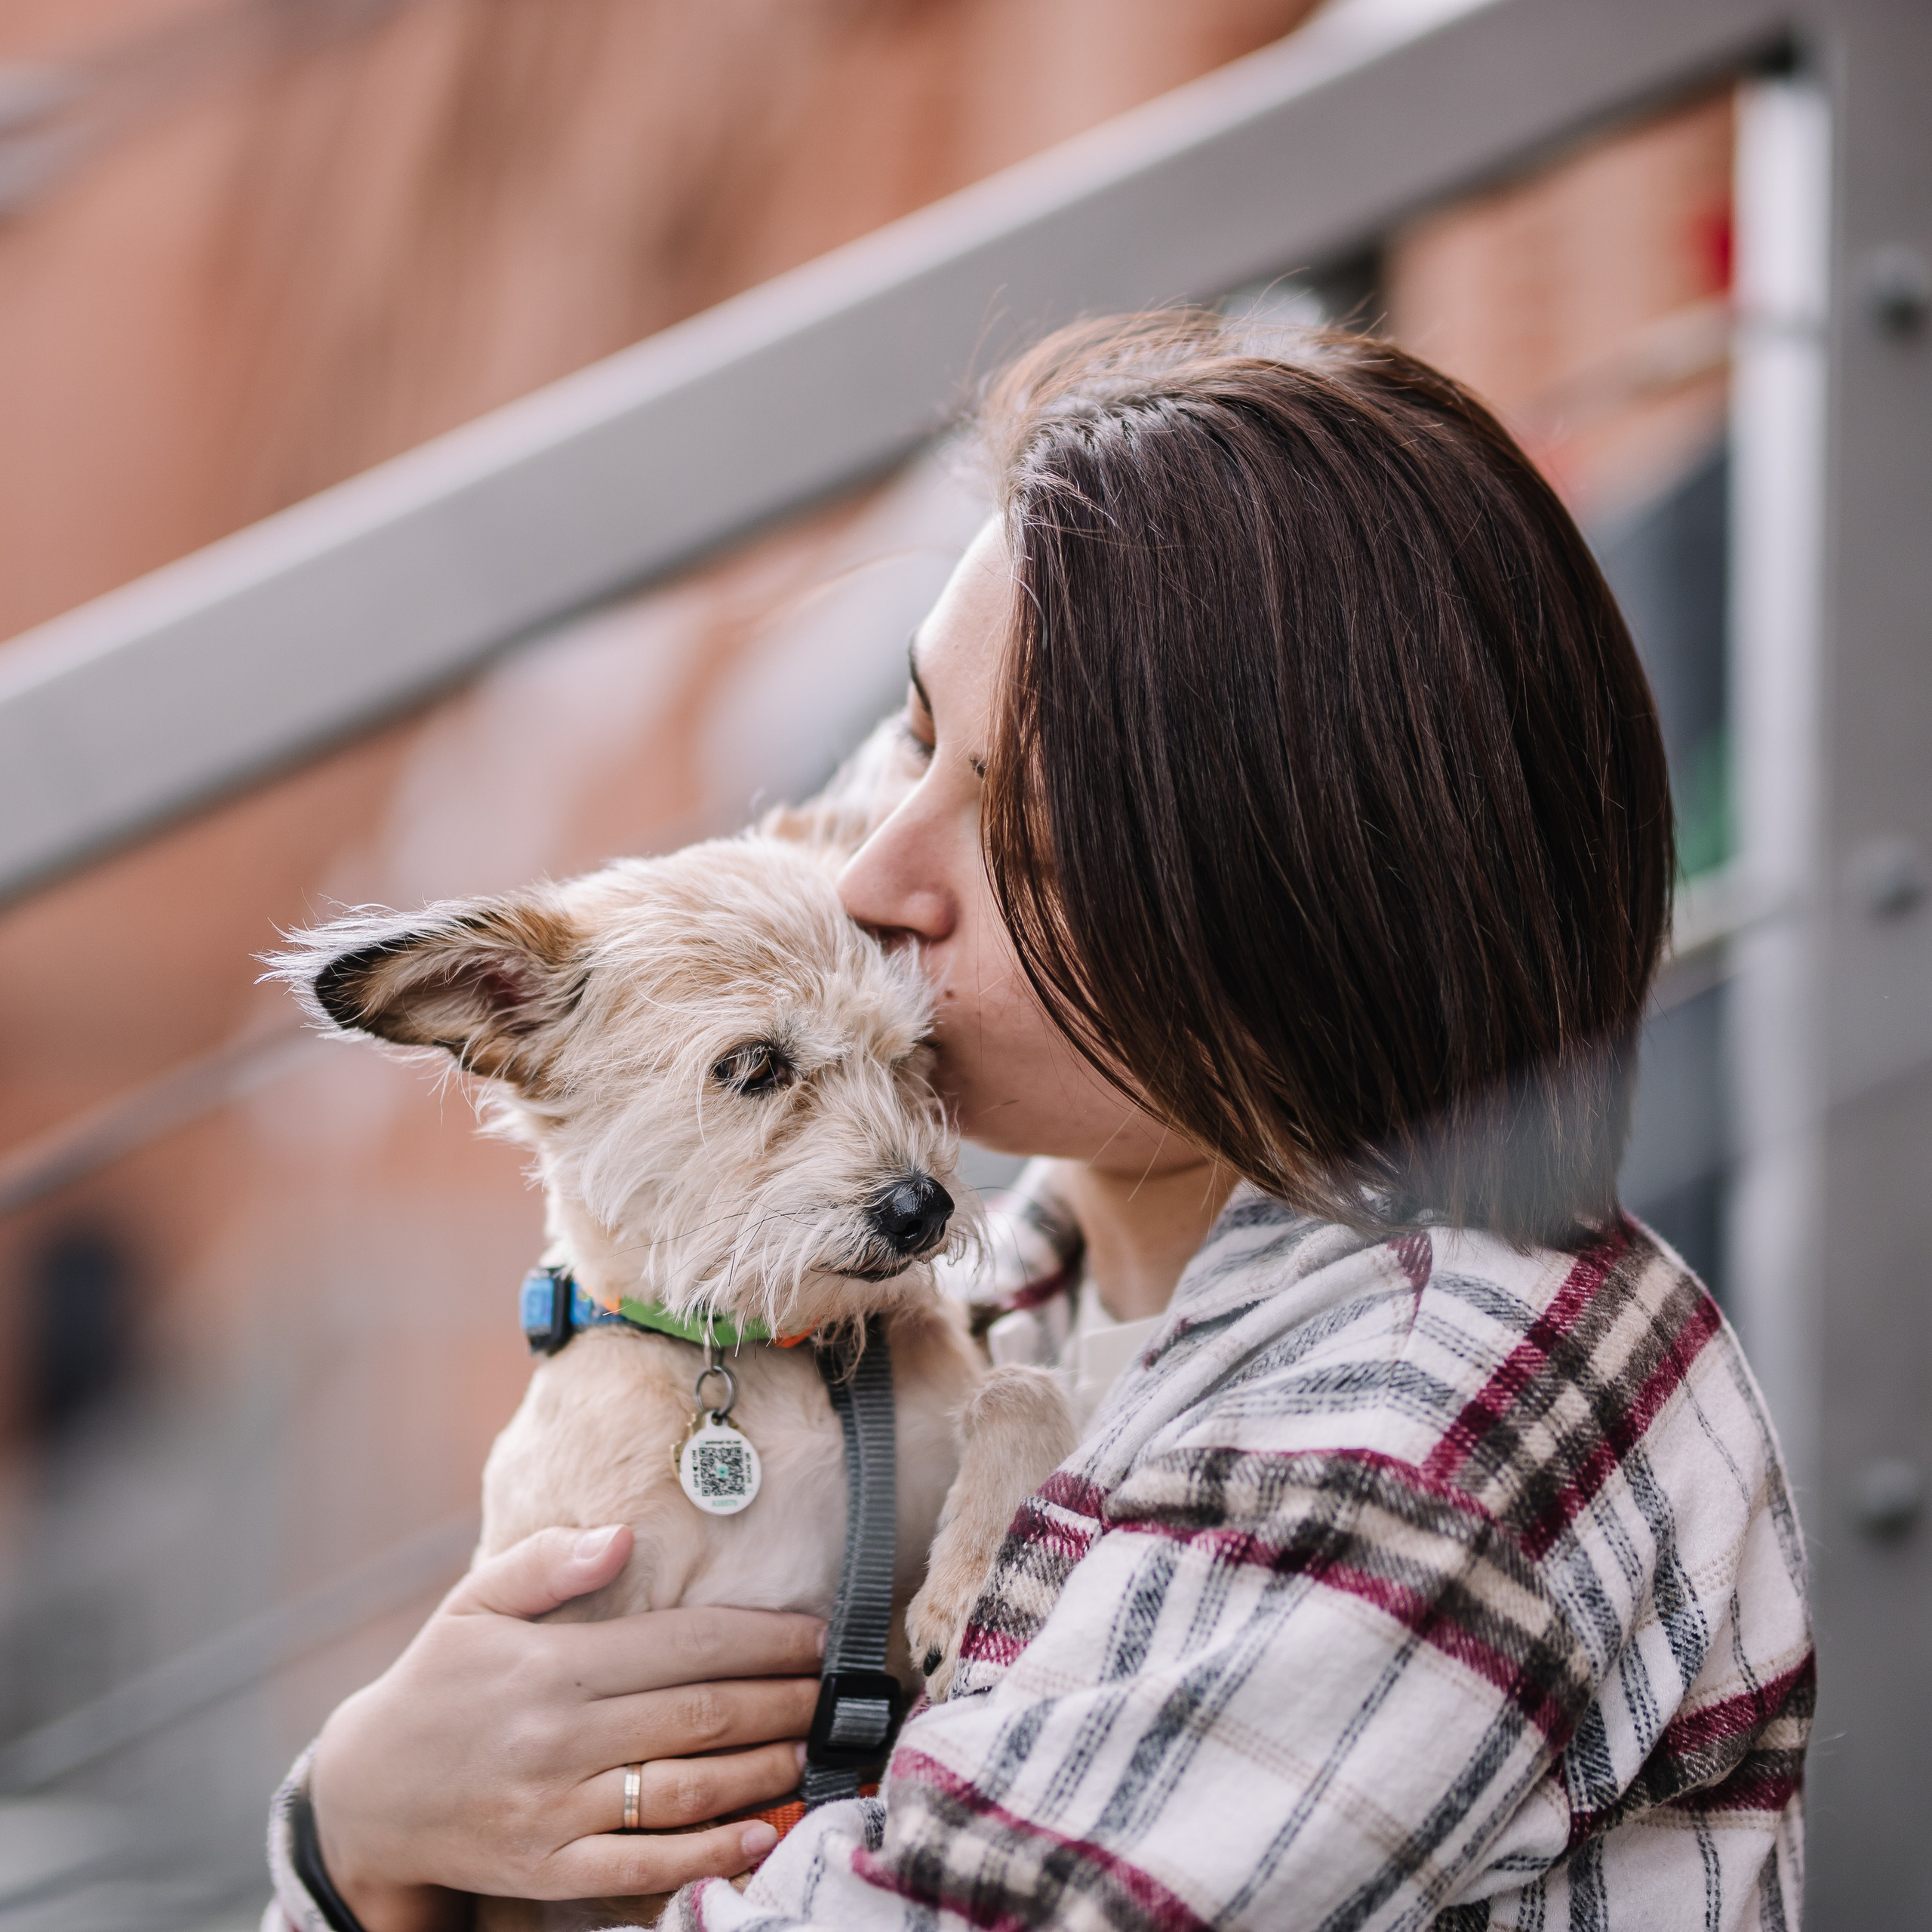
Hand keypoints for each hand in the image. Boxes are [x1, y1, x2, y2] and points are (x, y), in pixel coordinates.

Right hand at [309, 1524, 823, 1931]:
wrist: (366, 1794)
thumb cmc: (438, 1682)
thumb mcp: (474, 1603)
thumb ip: (548, 1562)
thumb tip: (621, 1536)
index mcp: (553, 1666)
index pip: (684, 1645)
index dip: (762, 1639)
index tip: (817, 1634)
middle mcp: (561, 1739)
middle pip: (701, 1715)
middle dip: (783, 1700)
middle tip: (836, 1691)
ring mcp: (557, 1811)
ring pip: (686, 1788)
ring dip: (764, 1768)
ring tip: (814, 1747)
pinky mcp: (549, 1870)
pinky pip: (645, 1864)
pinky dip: (711, 1850)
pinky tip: (764, 1829)